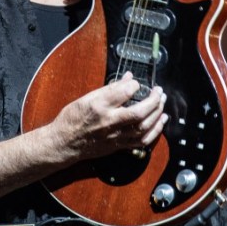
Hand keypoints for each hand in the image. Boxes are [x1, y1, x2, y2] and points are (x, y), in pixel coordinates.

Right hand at [52, 73, 166, 161]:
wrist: (64, 143)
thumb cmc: (72, 119)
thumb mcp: (86, 98)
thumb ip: (110, 89)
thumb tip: (128, 78)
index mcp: (98, 106)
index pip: (124, 92)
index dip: (134, 85)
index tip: (136, 83)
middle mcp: (108, 122)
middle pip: (138, 113)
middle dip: (153, 101)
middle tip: (159, 92)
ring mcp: (115, 136)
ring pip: (143, 128)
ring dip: (157, 115)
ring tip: (162, 104)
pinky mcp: (119, 146)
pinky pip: (142, 141)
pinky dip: (155, 131)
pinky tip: (160, 122)